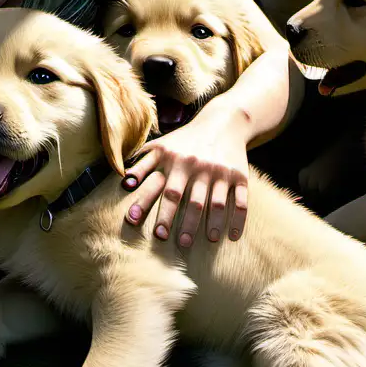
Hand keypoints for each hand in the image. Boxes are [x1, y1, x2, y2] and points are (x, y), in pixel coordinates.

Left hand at [121, 104, 249, 246]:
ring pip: (217, 203)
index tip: (155, 233)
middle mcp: (199, 167)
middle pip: (192, 201)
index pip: (166, 191)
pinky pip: (241, 201)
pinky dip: (238, 220)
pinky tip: (232, 237)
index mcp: (177, 162)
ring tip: (207, 240)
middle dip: (186, 224)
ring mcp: (221, 172)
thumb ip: (141, 165)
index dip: (160, 212)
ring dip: (213, 224)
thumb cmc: (183, 140)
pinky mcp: (240, 176)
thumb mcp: (160, 146)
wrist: (222, 122)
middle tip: (181, 244)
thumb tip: (124, 183)